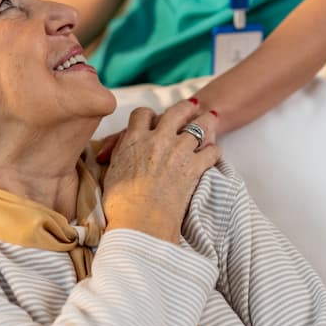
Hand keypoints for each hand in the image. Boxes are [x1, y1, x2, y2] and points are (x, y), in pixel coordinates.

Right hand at [101, 100, 220, 242]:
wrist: (140, 221)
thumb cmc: (120, 204)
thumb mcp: (112, 173)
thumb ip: (120, 155)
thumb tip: (122, 148)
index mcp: (134, 139)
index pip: (142, 114)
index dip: (148, 114)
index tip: (153, 118)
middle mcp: (157, 139)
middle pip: (175, 112)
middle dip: (184, 107)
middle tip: (192, 104)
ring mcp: (178, 151)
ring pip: (199, 127)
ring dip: (206, 123)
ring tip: (211, 119)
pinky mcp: (195, 167)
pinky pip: (211, 152)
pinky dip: (214, 151)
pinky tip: (213, 154)